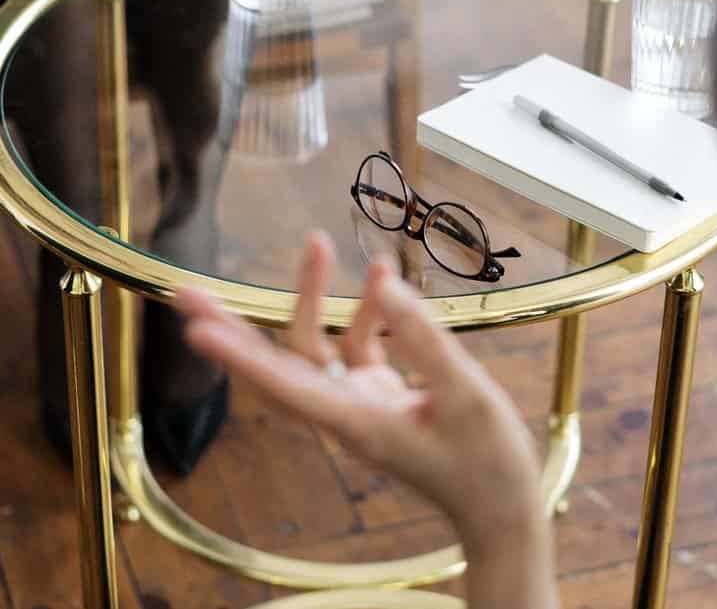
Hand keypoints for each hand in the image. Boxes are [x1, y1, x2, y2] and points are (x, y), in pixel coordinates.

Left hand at [176, 233, 544, 546]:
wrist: (500, 504)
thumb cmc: (485, 460)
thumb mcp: (465, 394)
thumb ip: (424, 338)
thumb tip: (386, 284)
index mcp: (355, 422)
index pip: (284, 385)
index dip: (239, 356)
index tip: (196, 330)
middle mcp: (344, 412)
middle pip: (276, 364)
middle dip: (234, 328)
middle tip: (186, 293)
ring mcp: (360, 401)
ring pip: (316, 345)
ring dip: (316, 296)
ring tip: (318, 242)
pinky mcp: (379, 394)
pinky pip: (359, 344)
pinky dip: (369, 309)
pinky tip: (383, 274)